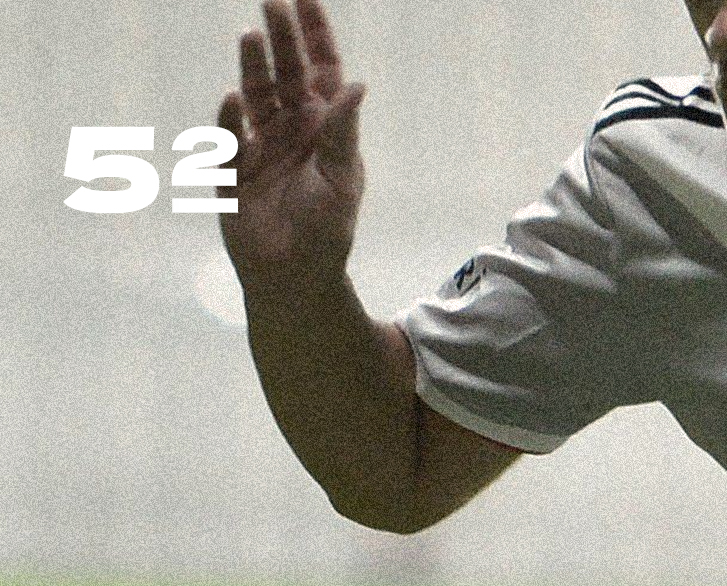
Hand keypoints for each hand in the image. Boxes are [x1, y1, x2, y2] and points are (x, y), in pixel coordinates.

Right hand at [217, 0, 366, 283]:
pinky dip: (229, 120)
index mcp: (324, 128)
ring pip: (255, 97)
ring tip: (253, 37)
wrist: (295, 276)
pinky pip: (227, 139)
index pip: (321, 71)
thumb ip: (342, 132)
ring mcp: (259, 146)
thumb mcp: (341, 179)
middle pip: (285, 73)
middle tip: (272, 2)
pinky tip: (234, 100)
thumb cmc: (326, 230)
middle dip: (281, 38)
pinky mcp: (232, 171)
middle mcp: (291, 129)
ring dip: (254, 68)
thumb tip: (356, 85)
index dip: (315, 35)